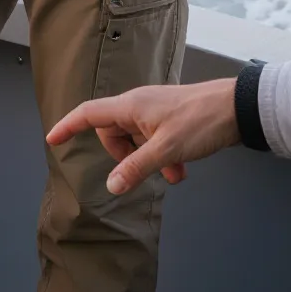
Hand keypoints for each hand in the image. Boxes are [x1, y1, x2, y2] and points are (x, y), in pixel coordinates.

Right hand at [46, 79, 239, 194]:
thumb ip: (136, 168)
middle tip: (145, 170)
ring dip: (149, 160)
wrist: (237, 108)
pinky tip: (180, 171)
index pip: (88, 114)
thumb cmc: (200, 122)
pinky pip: (154, 140)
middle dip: (125, 156)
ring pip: (137, 139)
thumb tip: (112, 186)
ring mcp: (155, 112)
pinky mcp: (171, 119)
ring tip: (173, 175)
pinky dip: (163, 157)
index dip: (68, 126)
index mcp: (130, 106)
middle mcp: (139, 105)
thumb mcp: (166, 150)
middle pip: (113, 132)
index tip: (52, 139)